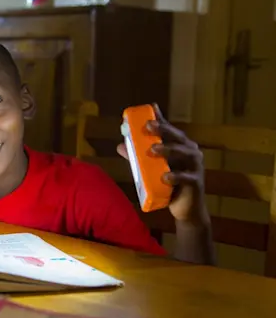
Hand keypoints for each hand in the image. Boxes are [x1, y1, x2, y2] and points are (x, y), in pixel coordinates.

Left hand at [116, 104, 207, 222]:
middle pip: (178, 137)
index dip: (161, 119)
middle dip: (164, 130)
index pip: (170, 129)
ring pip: (185, 153)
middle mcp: (190, 152)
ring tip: (153, 149)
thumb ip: (138, 157)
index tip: (151, 109)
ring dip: (169, 150)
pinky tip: (165, 177)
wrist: (184, 209)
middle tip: (148, 126)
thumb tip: (120, 146)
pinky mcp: (196, 183)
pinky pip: (187, 177)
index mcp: (181, 146)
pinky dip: (176, 176)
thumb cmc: (168, 184)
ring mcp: (195, 167)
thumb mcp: (152, 168)